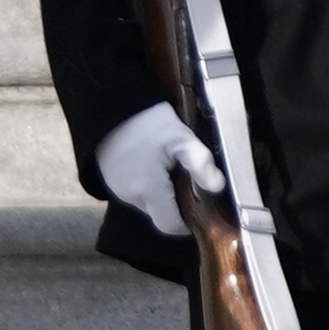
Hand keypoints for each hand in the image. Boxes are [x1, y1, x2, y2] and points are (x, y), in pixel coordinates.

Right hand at [92, 100, 222, 242]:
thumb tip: (217, 186)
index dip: (186, 223)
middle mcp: (131, 196)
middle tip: (187, 180)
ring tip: (170, 169)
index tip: (198, 210)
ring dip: (161, 194)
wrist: (112, 103)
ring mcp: (117, 189)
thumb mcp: (180, 137)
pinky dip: (146, 185)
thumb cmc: (147, 120)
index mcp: (148, 189)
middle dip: (176, 204)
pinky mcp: (110, 181)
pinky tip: (153, 165)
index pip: (170, 226)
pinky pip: (134, 192)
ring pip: (147, 204)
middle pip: (159, 216)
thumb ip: (199, 162)